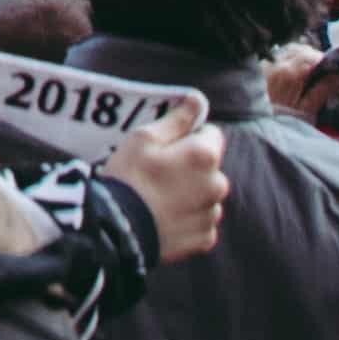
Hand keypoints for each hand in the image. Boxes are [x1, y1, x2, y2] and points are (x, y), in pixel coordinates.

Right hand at [105, 96, 229, 266]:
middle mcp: (218, 185)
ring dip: (190, 194)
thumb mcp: (144, 138)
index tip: (166, 147)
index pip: (211, 135)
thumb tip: (197, 100)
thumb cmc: (129, 177)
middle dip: (191, 167)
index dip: (188, 137)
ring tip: (158, 198)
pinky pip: (201, 221)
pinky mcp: (205, 238)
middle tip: (158, 174)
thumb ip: (177, 119)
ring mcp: (212, 214)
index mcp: (205, 156)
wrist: (120, 230)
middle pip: (209, 167)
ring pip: (205, 195)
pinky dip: (187, 219)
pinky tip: (164, 217)